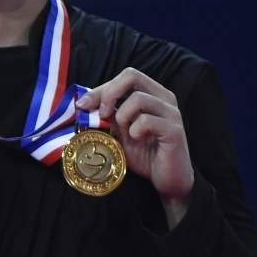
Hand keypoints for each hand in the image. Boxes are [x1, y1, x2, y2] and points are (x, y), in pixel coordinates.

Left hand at [76, 67, 193, 226]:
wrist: (168, 180)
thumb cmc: (144, 155)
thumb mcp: (120, 132)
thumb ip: (107, 116)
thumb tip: (82, 106)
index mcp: (152, 94)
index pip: (125, 77)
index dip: (101, 88)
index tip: (83, 106)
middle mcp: (164, 98)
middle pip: (132, 76)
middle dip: (109, 94)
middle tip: (102, 115)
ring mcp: (171, 113)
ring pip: (138, 98)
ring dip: (122, 116)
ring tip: (124, 133)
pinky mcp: (174, 131)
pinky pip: (147, 121)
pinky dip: (135, 130)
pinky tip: (135, 139)